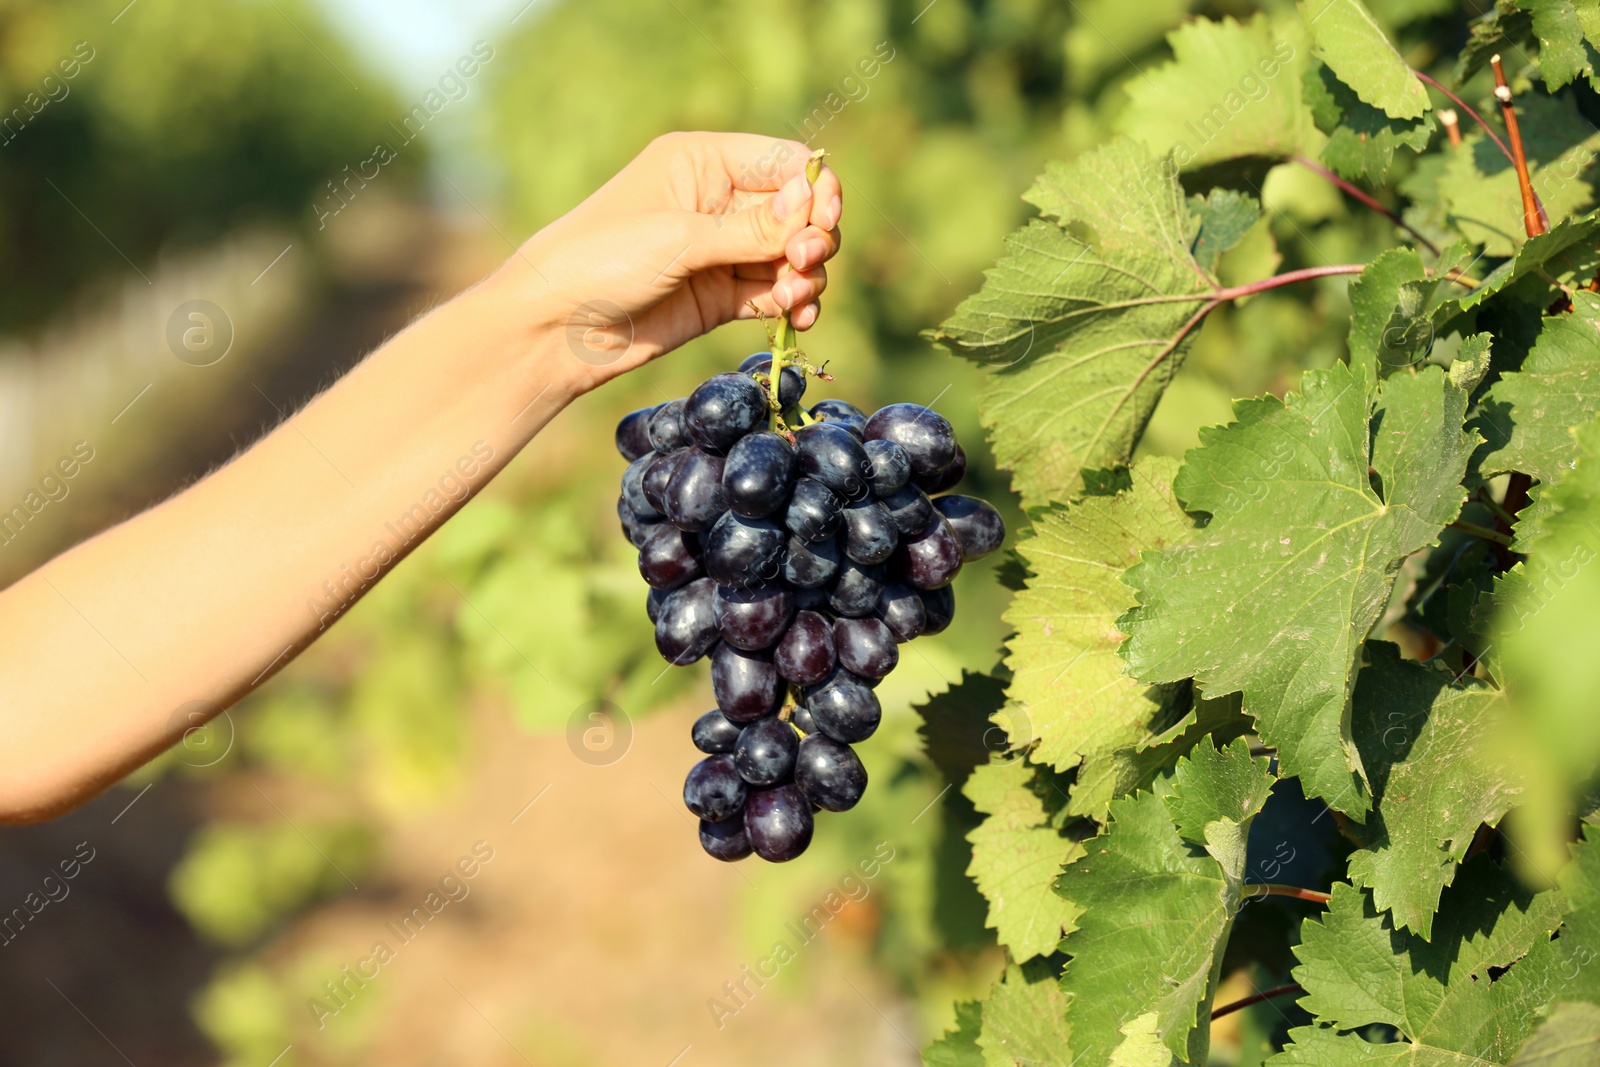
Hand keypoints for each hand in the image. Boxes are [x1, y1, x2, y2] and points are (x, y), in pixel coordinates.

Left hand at [514, 131, 842, 390]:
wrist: (559, 326)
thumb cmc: (605, 260)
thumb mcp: (681, 237)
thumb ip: (751, 229)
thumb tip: (811, 204)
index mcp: (705, 162)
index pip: (785, 162)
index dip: (815, 190)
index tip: (823, 221)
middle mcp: (720, 201)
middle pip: (798, 211)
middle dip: (812, 237)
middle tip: (802, 262)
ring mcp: (724, 250)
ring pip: (793, 255)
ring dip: (807, 275)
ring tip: (794, 298)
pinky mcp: (723, 296)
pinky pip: (777, 293)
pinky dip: (796, 303)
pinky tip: (798, 316)